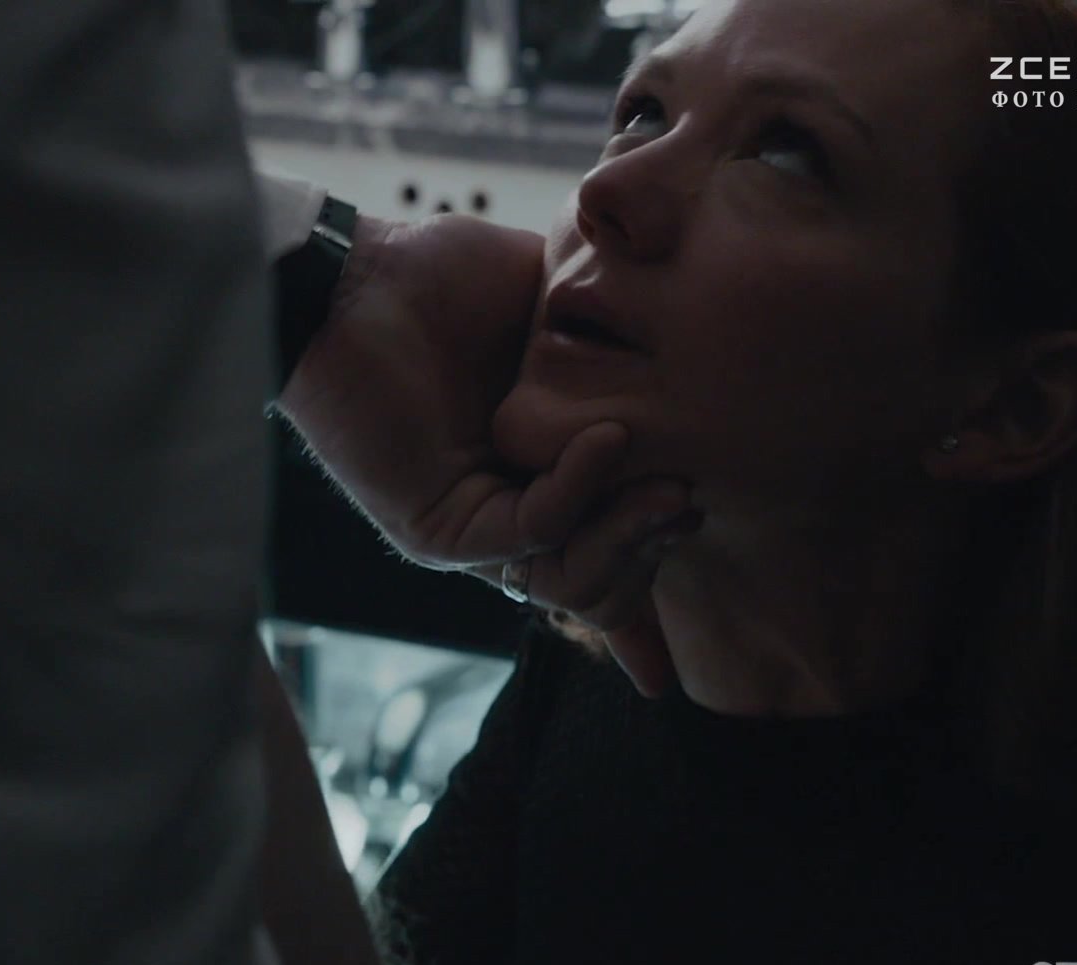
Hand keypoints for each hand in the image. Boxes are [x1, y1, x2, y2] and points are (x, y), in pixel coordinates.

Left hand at [277, 210, 694, 695]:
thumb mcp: (565, 308)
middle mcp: (512, 512)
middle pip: (609, 578)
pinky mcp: (440, 531)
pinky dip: (578, 490)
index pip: (617, 542)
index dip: (663, 552)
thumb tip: (712, 357)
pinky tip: (604, 438)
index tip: (719, 514)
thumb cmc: (447, 281)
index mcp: (545, 473)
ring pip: (575, 575)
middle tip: (692, 494)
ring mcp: (477, 530)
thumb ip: (627, 346)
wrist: (358, 275)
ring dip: (632, 533)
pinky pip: (532, 530)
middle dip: (659, 545)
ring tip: (669, 485)